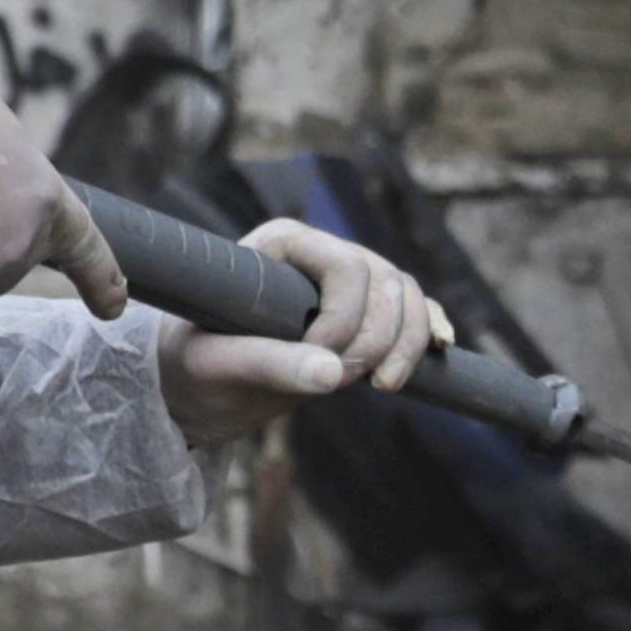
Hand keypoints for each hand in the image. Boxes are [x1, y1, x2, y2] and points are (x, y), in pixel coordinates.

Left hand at [162, 219, 454, 442]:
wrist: (196, 386)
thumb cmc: (192, 365)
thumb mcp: (215, 366)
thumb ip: (268, 364)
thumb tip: (334, 375)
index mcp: (283, 244)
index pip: (347, 267)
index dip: (346, 320)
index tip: (317, 366)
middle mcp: (322, 254)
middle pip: (387, 282)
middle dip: (377, 340)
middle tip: (345, 385)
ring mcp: (350, 283)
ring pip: (409, 297)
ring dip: (408, 344)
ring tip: (381, 386)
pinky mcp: (365, 315)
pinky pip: (417, 314)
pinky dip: (429, 334)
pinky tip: (438, 352)